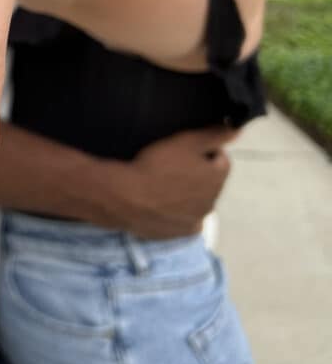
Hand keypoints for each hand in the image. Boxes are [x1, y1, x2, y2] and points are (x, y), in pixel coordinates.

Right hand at [98, 127, 236, 238]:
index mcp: (217, 178)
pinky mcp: (183, 232)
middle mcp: (213, 201)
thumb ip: (214, 135)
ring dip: (188, 192)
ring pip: (198, 200)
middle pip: (210, 181)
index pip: (221, 159)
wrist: (128, 197)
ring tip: (163, 184)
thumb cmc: (156, 166)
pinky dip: (180, 211)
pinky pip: (187, 218)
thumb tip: (237, 131)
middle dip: (198, 173)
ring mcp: (198, 219)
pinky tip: (163, 203)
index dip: (204, 151)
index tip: (183, 150)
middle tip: (171, 165)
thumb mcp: (186, 141)